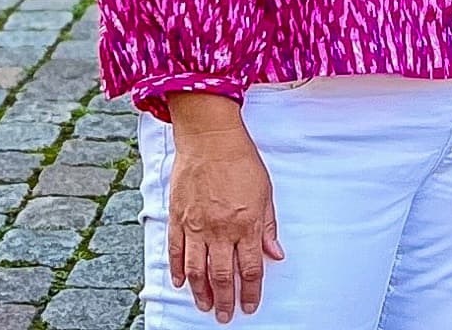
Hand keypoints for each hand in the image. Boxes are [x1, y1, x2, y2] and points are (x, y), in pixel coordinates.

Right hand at [166, 100, 282, 319]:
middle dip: (224, 300)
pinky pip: (175, 251)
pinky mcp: (177, 218)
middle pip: (221, 276)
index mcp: (246, 224)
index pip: (250, 269)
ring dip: (201, 292)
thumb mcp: (265, 192)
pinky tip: (181, 283)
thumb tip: (275, 253)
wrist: (210, 139)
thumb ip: (268, 226)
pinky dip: (177, 270)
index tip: (249, 305)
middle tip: (225, 315)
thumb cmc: (240, 160)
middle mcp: (220, 230)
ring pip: (196, 270)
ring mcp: (196, 226)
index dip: (250, 291)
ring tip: (205, 306)